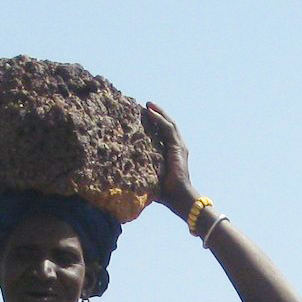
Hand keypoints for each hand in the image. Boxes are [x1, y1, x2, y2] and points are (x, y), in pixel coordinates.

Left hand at [143, 103, 196, 217]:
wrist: (179, 197)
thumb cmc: (165, 194)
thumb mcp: (150, 178)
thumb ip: (142, 172)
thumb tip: (122, 174)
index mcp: (172, 154)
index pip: (164, 134)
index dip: (155, 124)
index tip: (143, 116)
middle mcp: (177, 147)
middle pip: (167, 125)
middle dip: (157, 114)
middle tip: (146, 105)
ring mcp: (179, 146)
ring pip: (169, 123)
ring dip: (158, 112)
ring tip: (148, 104)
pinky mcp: (178, 147)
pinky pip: (168, 128)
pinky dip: (159, 119)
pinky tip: (150, 112)